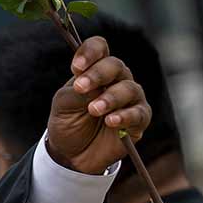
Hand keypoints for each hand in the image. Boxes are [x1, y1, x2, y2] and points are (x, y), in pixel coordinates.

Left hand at [42, 35, 151, 175]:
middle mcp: (116, 79)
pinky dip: (125, 116)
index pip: (99, 48)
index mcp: (95, 70)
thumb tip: (93, 86)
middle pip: (115, 66)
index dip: (90, 52)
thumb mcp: (63, 105)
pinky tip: (111, 121)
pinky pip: (138, 113)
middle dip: (98, 75)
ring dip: (110, 98)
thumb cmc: (68, 122)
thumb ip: (77, 92)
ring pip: (129, 89)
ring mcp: (130, 99)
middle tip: (81, 88)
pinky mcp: (139, 120)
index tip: (76, 67)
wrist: (71, 154)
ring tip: (94, 110)